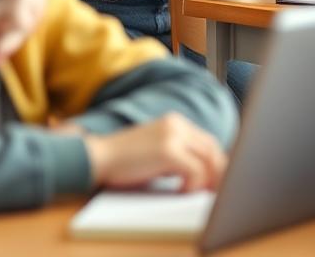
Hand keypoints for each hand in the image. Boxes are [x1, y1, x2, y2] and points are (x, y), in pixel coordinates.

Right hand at [83, 114, 226, 192]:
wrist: (95, 157)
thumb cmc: (123, 161)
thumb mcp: (156, 151)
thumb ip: (179, 154)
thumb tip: (204, 174)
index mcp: (175, 122)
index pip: (208, 141)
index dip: (217, 162)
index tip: (218, 180)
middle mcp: (177, 124)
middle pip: (213, 148)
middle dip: (219, 172)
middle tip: (216, 191)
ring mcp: (173, 135)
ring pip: (208, 159)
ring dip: (208, 180)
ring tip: (199, 193)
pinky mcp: (168, 150)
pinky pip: (195, 170)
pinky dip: (193, 184)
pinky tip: (180, 191)